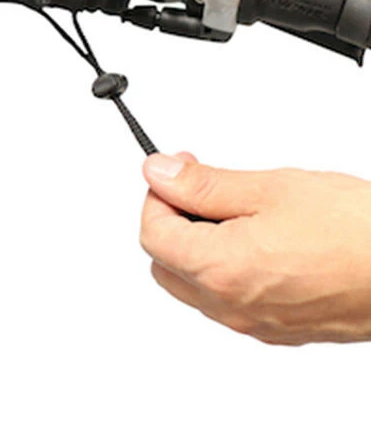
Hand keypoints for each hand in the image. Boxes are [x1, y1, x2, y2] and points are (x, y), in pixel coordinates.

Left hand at [140, 151, 370, 344]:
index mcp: (221, 271)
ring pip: (197, 286)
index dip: (157, 196)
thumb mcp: (267, 189)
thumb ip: (203, 185)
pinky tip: (256, 238)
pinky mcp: (283, 329)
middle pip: (167, 264)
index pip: (152, 234)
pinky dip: (227, 268)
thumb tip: (160, 173)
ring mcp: (259, 324)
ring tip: (233, 209)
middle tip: (198, 187)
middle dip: (172, 221)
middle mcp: (234, 308)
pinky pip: (231, 301)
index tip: (175, 172)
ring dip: (199, 246)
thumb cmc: (355, 231)